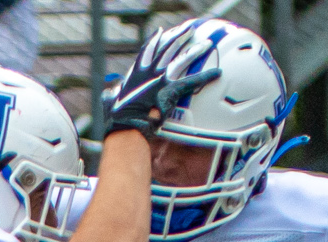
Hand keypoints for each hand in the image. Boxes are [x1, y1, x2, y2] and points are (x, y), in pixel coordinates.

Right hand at [104, 25, 221, 133]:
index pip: (148, 51)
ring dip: (196, 51)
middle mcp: (149, 71)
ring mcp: (161, 80)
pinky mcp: (171, 91)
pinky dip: (206, 76)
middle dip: (179, 36)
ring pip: (182, 60)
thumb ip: (111, 96)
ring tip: (207, 44)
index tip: (163, 32)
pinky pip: (192, 81)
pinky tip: (218, 73)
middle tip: (190, 28)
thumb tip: (110, 94)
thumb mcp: (110, 103)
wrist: (126, 126)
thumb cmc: (117, 120)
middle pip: (168, 48)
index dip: (156, 41)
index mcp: (136, 73)